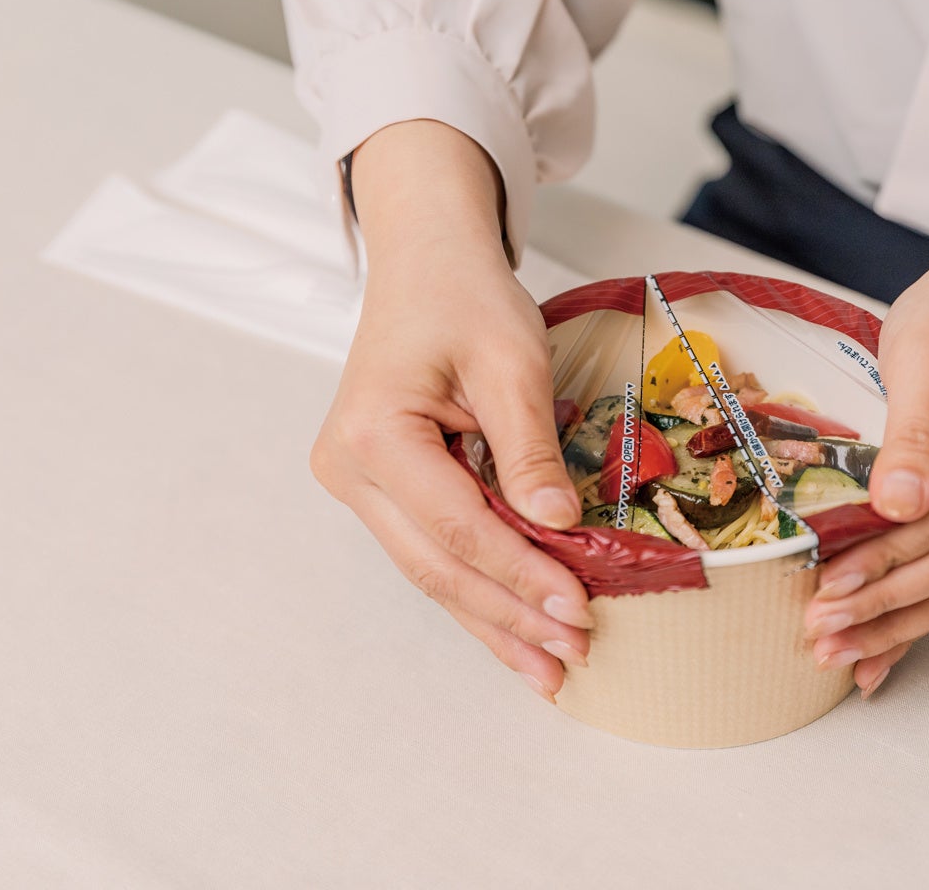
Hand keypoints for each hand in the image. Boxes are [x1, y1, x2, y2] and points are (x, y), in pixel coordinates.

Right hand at [310, 120, 591, 702]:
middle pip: (438, 565)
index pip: (458, 526)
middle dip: (509, 615)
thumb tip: (558, 528)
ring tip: (548, 668)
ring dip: (494, 619)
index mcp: (372, 433)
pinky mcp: (380, 489)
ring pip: (431, 571)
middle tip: (571, 658)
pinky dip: (479, 587)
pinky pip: (433, 550)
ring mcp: (356, 484)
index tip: (580, 609)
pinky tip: (515, 629)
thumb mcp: (510, 360)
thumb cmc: (464, 295)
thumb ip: (530, 447)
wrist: (426, 261)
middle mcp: (348, 469)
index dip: (521, 574)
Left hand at [803, 206, 928, 695]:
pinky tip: (883, 655)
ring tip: (839, 656)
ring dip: (901, 624)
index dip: (888, 559)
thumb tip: (896, 508)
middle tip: (821, 636)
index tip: (828, 589)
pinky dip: (923, 614)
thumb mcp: (927, 348)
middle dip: (886, 605)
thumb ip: (913, 430)